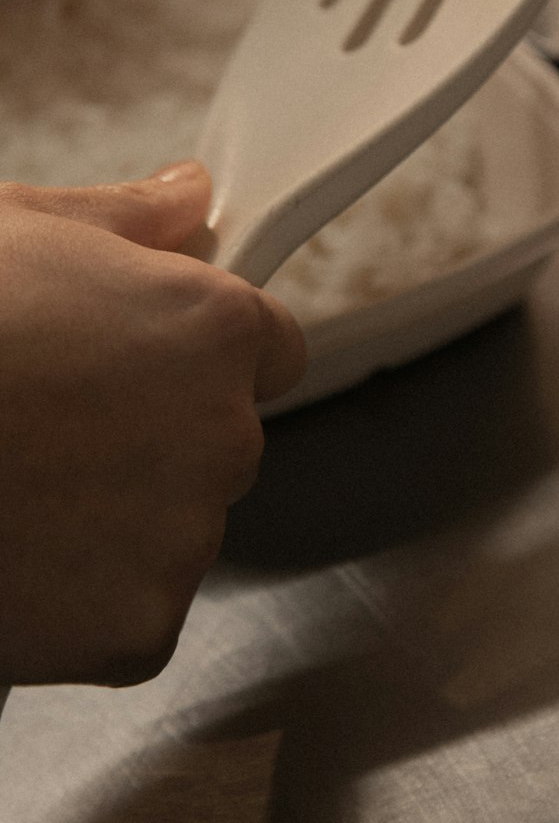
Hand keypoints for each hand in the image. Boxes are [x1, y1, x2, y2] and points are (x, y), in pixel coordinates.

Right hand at [0, 162, 306, 687]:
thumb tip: (186, 195)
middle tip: (51, 429)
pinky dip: (84, 602)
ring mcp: (185, 537)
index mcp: (212, 329)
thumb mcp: (19, 230)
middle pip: (218, 441)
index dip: (203, 356)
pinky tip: (18, 558)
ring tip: (19, 490)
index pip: (269, 349)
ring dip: (116, 521)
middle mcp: (224, 433)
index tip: (150, 368)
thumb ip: (128, 217)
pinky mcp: (141, 627)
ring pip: (172, 530)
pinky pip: (133, 615)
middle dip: (152, 437)